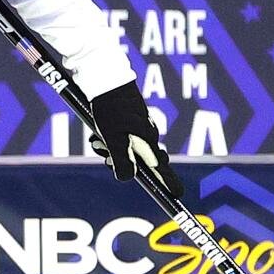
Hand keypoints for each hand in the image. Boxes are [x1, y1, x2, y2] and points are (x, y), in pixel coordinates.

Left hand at [89, 83, 183, 197]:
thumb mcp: (113, 138)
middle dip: (121, 162)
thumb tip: (129, 178)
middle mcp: (148, 135)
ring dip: (109, 148)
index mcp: (148, 140)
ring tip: (96, 139)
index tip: (177, 195)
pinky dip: (107, 138)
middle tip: (107, 157)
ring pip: (126, 148)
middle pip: (140, 161)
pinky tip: (96, 132)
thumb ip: (121, 159)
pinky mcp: (129, 119)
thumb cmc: (111, 109)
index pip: (162, 168)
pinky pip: (119, 137)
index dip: (169, 182)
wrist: (106, 78)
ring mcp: (139, 126)